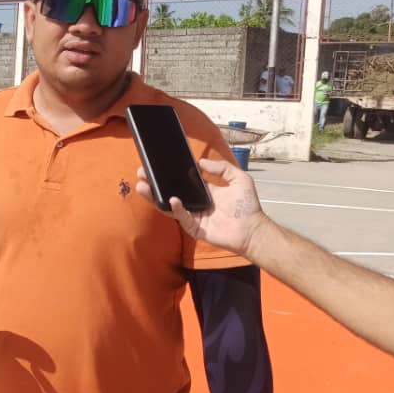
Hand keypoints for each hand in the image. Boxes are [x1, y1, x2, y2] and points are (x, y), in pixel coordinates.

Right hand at [135, 159, 267, 256]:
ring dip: (155, 196)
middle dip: (155, 184)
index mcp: (204, 191)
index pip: (182, 181)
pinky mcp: (193, 227)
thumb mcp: (239, 179)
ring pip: (169, 205)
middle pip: (170, 192)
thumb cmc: (248, 206)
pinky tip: (172, 199)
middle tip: (142, 174)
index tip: (157, 165)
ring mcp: (192, 215)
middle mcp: (195, 202)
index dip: (170, 174)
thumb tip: (201, 163)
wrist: (252, 229)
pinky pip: (181, 217)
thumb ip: (222, 168)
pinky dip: (176, 209)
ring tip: (142, 186)